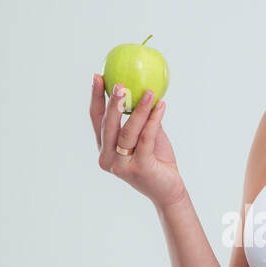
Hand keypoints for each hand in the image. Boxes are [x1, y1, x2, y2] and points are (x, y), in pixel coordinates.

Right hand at [90, 74, 185, 208]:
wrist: (169, 190)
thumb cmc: (157, 160)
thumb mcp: (145, 135)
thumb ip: (139, 118)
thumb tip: (140, 86)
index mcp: (104, 149)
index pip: (96, 120)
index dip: (96, 98)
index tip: (98, 76)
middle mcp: (108, 159)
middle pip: (107, 125)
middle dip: (112, 102)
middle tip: (119, 83)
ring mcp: (122, 166)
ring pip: (128, 132)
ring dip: (139, 109)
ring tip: (149, 92)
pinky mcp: (139, 169)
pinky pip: (146, 139)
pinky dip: (154, 120)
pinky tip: (161, 105)